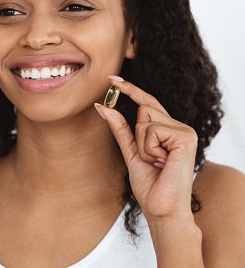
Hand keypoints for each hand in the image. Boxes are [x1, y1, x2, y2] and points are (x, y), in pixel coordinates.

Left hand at [95, 77, 197, 220]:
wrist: (161, 208)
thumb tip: (103, 106)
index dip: (130, 90)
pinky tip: (162, 162)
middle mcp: (179, 126)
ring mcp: (184, 130)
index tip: (111, 79)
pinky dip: (148, 148)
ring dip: (142, 144)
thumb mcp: (130, 151)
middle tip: (151, 158)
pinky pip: (151, 130)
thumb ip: (120, 128)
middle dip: (137, 134)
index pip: (147, 103)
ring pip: (144, 118)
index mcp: (168, 129)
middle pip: (143, 108)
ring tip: (156, 162)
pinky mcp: (185, 137)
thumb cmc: (149, 184)